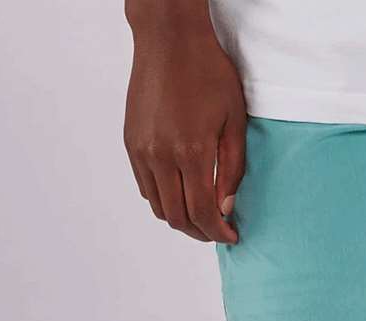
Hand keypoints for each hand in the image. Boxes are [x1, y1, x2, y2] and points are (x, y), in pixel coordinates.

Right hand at [124, 7, 245, 241]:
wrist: (169, 39)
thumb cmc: (208, 73)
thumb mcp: (235, 121)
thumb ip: (232, 170)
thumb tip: (226, 207)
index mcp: (190, 152)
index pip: (203, 213)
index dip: (219, 233)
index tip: (231, 236)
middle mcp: (160, 156)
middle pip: (177, 218)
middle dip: (200, 232)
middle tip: (218, 230)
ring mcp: (141, 150)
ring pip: (159, 207)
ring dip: (180, 218)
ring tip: (201, 214)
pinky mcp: (130, 143)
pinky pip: (145, 187)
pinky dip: (164, 199)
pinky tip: (181, 192)